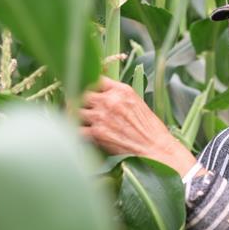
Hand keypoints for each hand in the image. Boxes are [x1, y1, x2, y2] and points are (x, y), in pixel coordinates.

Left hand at [79, 76, 198, 177]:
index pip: (95, 78)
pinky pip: (75, 128)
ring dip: (72, 114)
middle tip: (72, 105)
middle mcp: (110, 100)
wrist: (156, 151)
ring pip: (74, 108)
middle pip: (80, 92)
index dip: (86, 83)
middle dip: (75, 98)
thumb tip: (102, 94)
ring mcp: (101, 116)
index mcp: (121, 90)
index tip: (82, 89)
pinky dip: (73, 130)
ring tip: (72, 119)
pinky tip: (74, 133)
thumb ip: (118, 95)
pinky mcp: (97, 133)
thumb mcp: (137, 103)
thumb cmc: (151, 130)